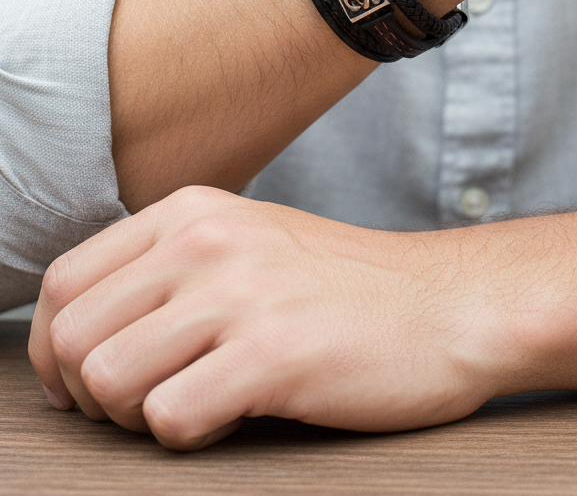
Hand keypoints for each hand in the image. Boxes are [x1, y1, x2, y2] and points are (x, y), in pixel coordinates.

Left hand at [28, 186, 508, 450]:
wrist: (447, 306)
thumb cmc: (344, 289)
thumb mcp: (247, 242)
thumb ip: (169, 266)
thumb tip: (79, 331)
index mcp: (190, 211)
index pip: (64, 282)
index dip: (57, 348)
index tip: (84, 383)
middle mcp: (204, 241)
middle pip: (74, 335)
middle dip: (90, 394)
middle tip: (140, 407)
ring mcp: (239, 294)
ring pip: (108, 379)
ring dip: (135, 419)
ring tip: (187, 409)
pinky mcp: (272, 353)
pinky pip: (170, 418)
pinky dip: (185, 437)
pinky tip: (229, 418)